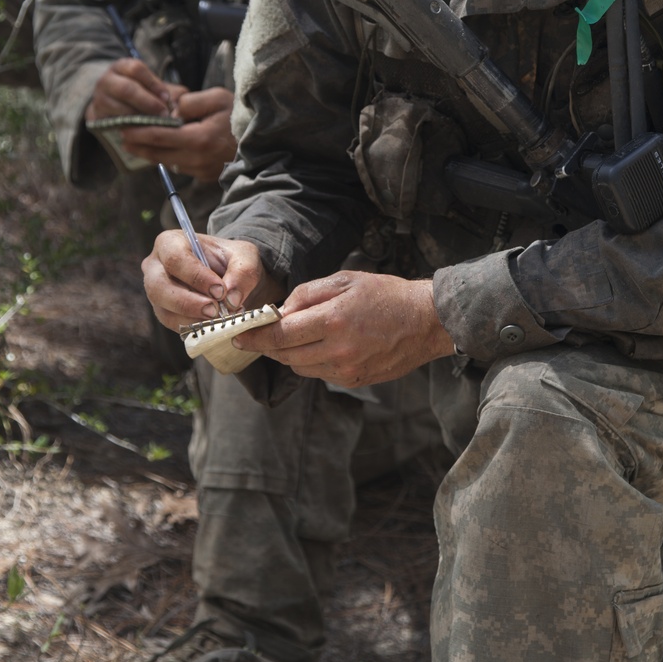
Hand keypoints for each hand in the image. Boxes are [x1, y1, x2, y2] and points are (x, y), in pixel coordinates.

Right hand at [86, 59, 185, 121]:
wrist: (110, 102)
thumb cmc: (138, 91)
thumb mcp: (150, 85)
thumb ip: (167, 90)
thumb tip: (184, 99)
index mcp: (121, 66)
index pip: (136, 69)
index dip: (153, 84)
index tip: (167, 98)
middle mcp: (106, 80)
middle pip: (126, 89)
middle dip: (148, 103)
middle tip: (164, 115)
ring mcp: (99, 99)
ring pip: (119, 109)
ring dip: (140, 118)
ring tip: (156, 125)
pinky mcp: (95, 117)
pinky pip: (113, 123)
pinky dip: (129, 128)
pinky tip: (143, 133)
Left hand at [121, 87, 235, 181]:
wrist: (261, 139)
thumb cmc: (238, 114)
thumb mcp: (217, 98)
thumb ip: (190, 102)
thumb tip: (170, 111)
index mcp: (200, 138)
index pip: (160, 136)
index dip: (139, 132)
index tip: (123, 128)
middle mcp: (198, 159)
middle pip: (158, 153)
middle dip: (138, 145)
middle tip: (122, 136)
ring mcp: (201, 170)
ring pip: (167, 161)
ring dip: (150, 152)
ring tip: (135, 142)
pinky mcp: (204, 176)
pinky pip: (179, 166)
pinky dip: (167, 157)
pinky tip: (160, 148)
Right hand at [142, 230, 281, 330]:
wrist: (229, 275)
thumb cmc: (231, 259)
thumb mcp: (245, 257)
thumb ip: (243, 272)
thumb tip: (231, 299)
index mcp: (171, 242)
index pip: (175, 258)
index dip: (196, 276)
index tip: (220, 290)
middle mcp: (156, 266)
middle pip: (159, 287)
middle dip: (188, 302)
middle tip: (215, 311)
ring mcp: (156, 291)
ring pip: (163, 309)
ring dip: (191, 318)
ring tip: (217, 319)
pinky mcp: (163, 310)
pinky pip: (171, 323)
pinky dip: (192, 326)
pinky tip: (211, 325)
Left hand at [249, 271, 454, 388]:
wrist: (425, 321)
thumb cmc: (385, 294)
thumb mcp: (344, 280)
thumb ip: (308, 294)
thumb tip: (281, 310)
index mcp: (333, 321)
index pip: (280, 335)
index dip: (255, 336)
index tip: (237, 334)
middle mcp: (337, 351)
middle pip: (285, 355)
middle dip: (268, 345)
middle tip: (258, 335)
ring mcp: (346, 370)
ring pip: (300, 368)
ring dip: (290, 354)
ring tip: (295, 336)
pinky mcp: (354, 381)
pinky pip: (320, 374)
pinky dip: (311, 361)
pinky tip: (320, 346)